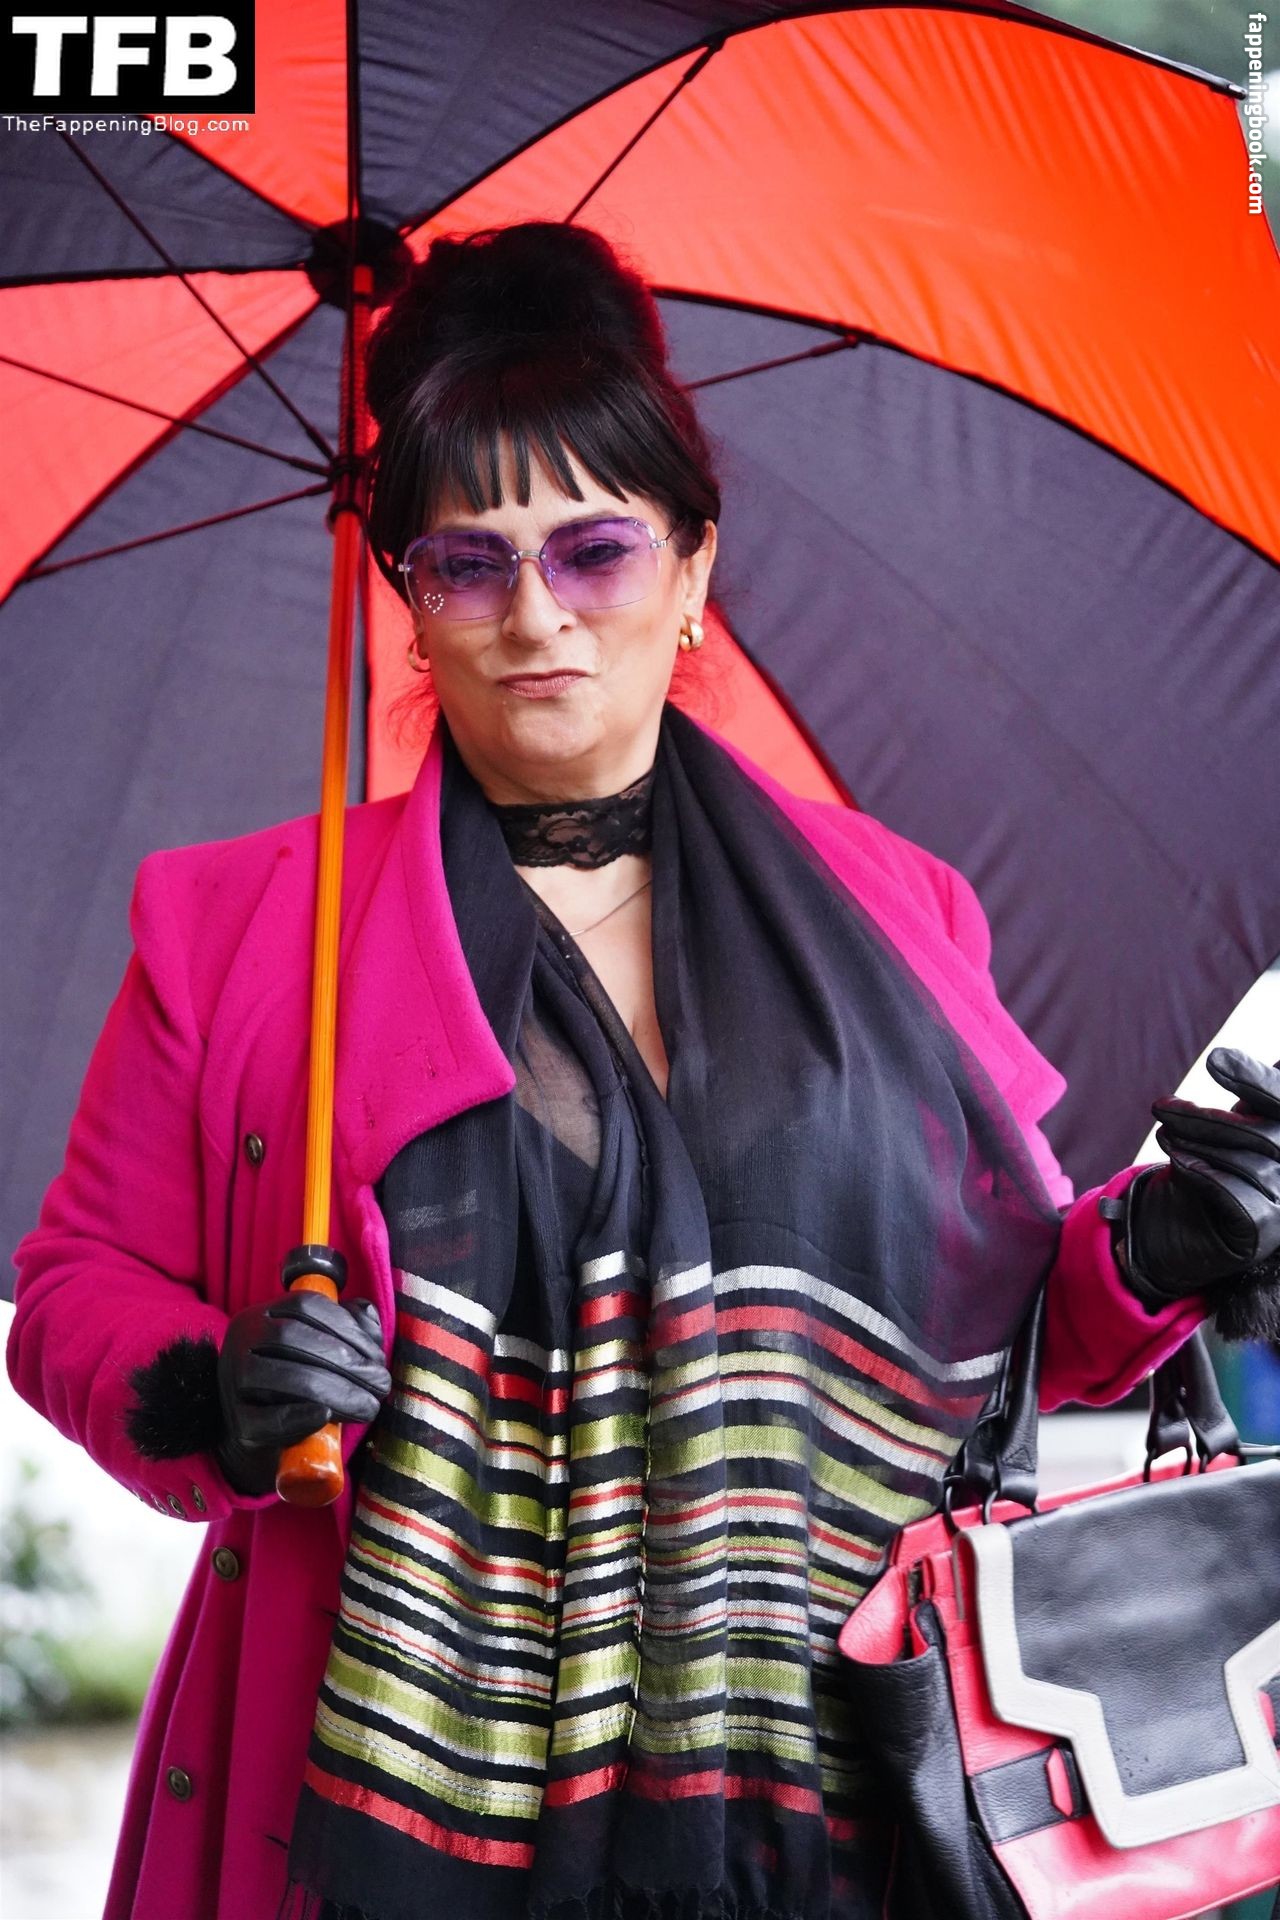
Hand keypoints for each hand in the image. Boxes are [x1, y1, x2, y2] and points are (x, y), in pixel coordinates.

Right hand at [215, 1291, 391, 1494]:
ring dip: (334, 1390)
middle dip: (346, 1361)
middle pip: (291, 1338)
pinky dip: (299, 1417)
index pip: (304, 1305)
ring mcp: (233, 1382)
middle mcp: (241, 1340)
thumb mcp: (324, 1348)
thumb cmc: (301, 1383)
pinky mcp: (237, 1424)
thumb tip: (366, 1313)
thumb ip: (349, 1326)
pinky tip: (327, 1416)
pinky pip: (265, 1420)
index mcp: (264, 1314)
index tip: (377, 1356)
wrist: (262, 1433)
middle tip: (381, 1385)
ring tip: (368, 1406)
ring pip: (280, 1377)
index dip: (347, 1327)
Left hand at [1108, 1048, 1279, 1309]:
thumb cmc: (1205, 1166)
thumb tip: (1264, 1061)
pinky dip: (1203, 1175)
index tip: (1216, 1060)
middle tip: (1161, 1107)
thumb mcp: (1229, 1126)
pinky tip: (1178, 1162)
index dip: (1256, 1081)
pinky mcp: (1262, 1236)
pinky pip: (1238, 1199)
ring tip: (1165, 1135)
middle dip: (1207, 1117)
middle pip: (1269, 1135)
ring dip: (1197, 1143)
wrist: (1167, 1231)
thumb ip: (1256, 1099)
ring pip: (1254, 1165)